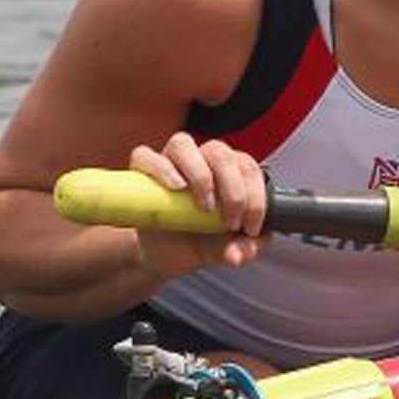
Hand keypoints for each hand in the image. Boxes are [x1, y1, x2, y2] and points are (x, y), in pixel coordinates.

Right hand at [127, 132, 266, 279]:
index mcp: (230, 169)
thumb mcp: (228, 249)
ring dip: (199, 175)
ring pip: (183, 144)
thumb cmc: (203, 241)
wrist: (168, 255)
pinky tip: (175, 187)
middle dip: (233, 189)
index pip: (248, 166)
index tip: (250, 228)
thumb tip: (240, 255)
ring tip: (204, 206)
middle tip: (230, 221)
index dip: (256, 196)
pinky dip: (161, 168)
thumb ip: (243, 249)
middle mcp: (202, 158)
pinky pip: (144, 155)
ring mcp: (170, 161)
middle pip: (220, 152)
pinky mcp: (142, 172)